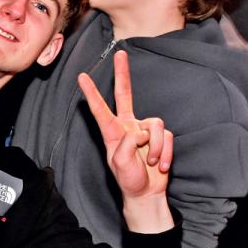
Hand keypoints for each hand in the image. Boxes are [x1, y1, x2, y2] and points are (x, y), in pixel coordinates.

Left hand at [77, 50, 171, 201]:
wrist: (147, 193)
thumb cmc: (128, 179)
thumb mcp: (119, 163)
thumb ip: (126, 143)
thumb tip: (140, 131)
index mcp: (112, 132)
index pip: (100, 109)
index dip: (92, 93)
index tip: (81, 77)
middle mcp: (128, 126)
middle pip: (125, 94)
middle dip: (123, 74)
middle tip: (120, 54)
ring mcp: (145, 130)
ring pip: (155, 125)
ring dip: (155, 147)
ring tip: (151, 162)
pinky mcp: (160, 137)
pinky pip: (166, 137)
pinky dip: (165, 152)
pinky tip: (160, 165)